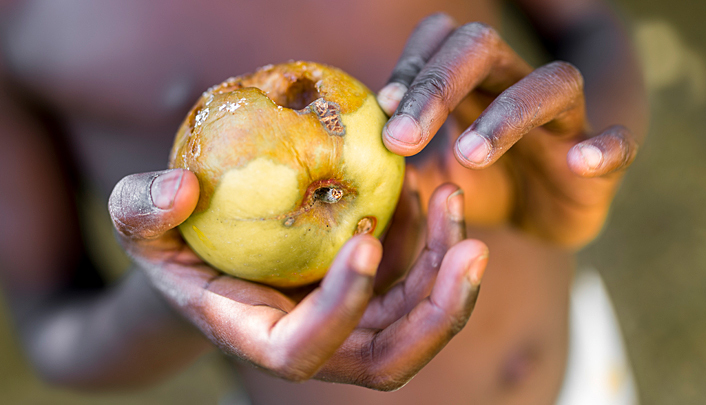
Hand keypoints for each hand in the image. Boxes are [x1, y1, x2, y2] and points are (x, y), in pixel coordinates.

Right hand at [108, 168, 487, 388]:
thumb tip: (179, 189)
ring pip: (418, 325)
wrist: (213, 251)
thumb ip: (141, 210)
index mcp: (259, 337)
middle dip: (437, 316)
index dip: (340, 308)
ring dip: (451, 275)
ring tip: (455, 199)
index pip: (305, 350)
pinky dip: (438, 247)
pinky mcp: (373, 298)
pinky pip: (419, 285)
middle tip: (472, 248)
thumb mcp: (138, 223)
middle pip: (388, 360)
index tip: (365, 241)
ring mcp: (352, 326)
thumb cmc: (174, 241)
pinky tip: (436, 197)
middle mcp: (316, 346)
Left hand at [376, 13, 639, 246]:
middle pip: (483, 49)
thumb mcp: (431, 175)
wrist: (540, 217)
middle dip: (438, 85)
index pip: (440, 41)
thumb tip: (344, 163)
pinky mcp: (601, 161)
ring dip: (506, 114)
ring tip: (468, 153)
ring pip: (549, 84)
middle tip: (403, 136)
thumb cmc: (480, 185)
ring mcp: (564, 121)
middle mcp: (515, 89)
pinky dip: (605, 147)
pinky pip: (618, 141)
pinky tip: (581, 161)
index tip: (384, 108)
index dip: (412, 65)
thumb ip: (398, 165)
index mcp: (470, 86)